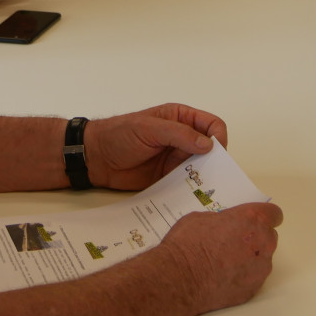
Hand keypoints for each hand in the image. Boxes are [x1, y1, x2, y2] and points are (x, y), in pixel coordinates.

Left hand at [85, 103, 226, 190]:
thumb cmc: (119, 133)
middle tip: (214, 176)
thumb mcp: (149, 128)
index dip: (218, 138)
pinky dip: (192, 189)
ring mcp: (176, 158)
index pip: (212, 125)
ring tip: (206, 189)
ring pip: (202, 168)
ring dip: (205, 177)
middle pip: (211, 149)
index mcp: (181, 118)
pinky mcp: (169, 177)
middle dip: (216, 162)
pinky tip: (192, 196)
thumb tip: (209, 145)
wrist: (96, 157)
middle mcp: (183, 138)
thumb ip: (179, 134)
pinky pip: (187, 183)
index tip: (216, 153)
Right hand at [156, 203, 282, 315]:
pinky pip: (253, 278)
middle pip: (269, 236)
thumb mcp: (203, 217)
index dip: (263, 216)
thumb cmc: (189, 242)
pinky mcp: (254, 290)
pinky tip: (223, 278)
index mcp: (253, 219)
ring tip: (224, 263)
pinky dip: (242, 276)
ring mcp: (261, 269)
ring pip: (262, 259)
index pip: (274, 214)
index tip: (253, 221)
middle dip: (255, 237)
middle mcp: (264, 243)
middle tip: (232, 241)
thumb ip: (223, 220)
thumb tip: (226, 226)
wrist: (180, 278)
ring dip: (249, 258)